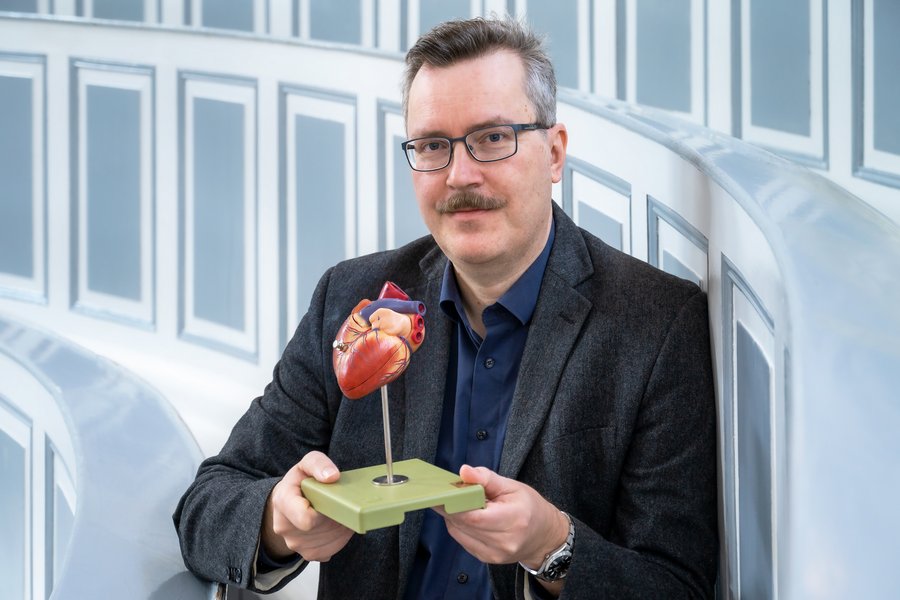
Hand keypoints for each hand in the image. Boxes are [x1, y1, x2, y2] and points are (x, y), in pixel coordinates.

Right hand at [261, 451, 353, 561]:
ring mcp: (296, 544)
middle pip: (323, 528)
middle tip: (339, 503)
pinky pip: (332, 549)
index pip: (306, 518)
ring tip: (337, 512)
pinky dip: (339, 537)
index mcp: (283, 502)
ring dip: (341, 527)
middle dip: (336, 515)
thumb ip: (318, 464)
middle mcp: (285, 527)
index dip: (324, 510)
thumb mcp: (306, 464)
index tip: (331, 500)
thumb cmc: (298, 483)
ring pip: (331, 540)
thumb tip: (332, 476)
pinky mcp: (308, 554)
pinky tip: (335, 524)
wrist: (286, 503)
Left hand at [435, 465, 568, 567]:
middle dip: (449, 507)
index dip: (454, 504)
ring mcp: (494, 554)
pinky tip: (464, 515)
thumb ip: (486, 478)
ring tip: (454, 502)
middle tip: (441, 492)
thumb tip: (464, 471)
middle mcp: (503, 542)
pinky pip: (463, 540)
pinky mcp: (486, 558)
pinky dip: (459, 526)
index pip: (474, 516)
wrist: (543, 536)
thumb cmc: (530, 507)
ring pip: (460, 532)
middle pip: (464, 524)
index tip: (442, 492)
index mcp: (513, 520)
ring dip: (452, 516)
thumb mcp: (512, 486)